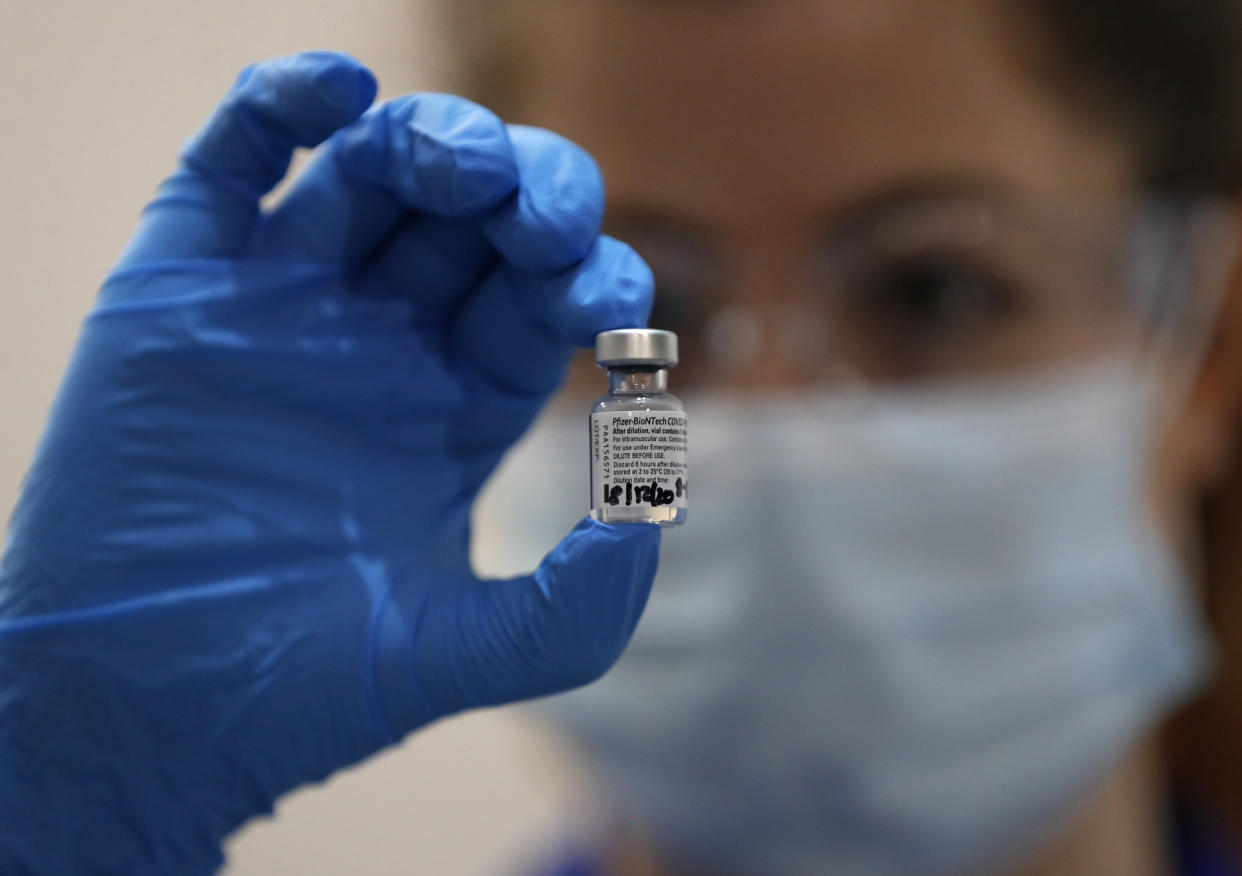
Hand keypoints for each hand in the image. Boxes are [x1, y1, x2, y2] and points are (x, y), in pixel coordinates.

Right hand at [0, 51, 658, 875]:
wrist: (149, 710)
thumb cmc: (306, 690)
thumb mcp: (466, 652)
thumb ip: (580, 603)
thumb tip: (658, 507)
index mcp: (456, 407)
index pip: (542, 302)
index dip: (589, 277)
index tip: (610, 296)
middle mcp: (381, 344)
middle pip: (473, 223)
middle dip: (526, 195)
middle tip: (544, 215)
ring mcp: (284, 307)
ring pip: (370, 175)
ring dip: (431, 141)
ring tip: (462, 163)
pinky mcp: (183, 288)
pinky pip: (232, 162)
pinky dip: (279, 104)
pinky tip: (339, 90)